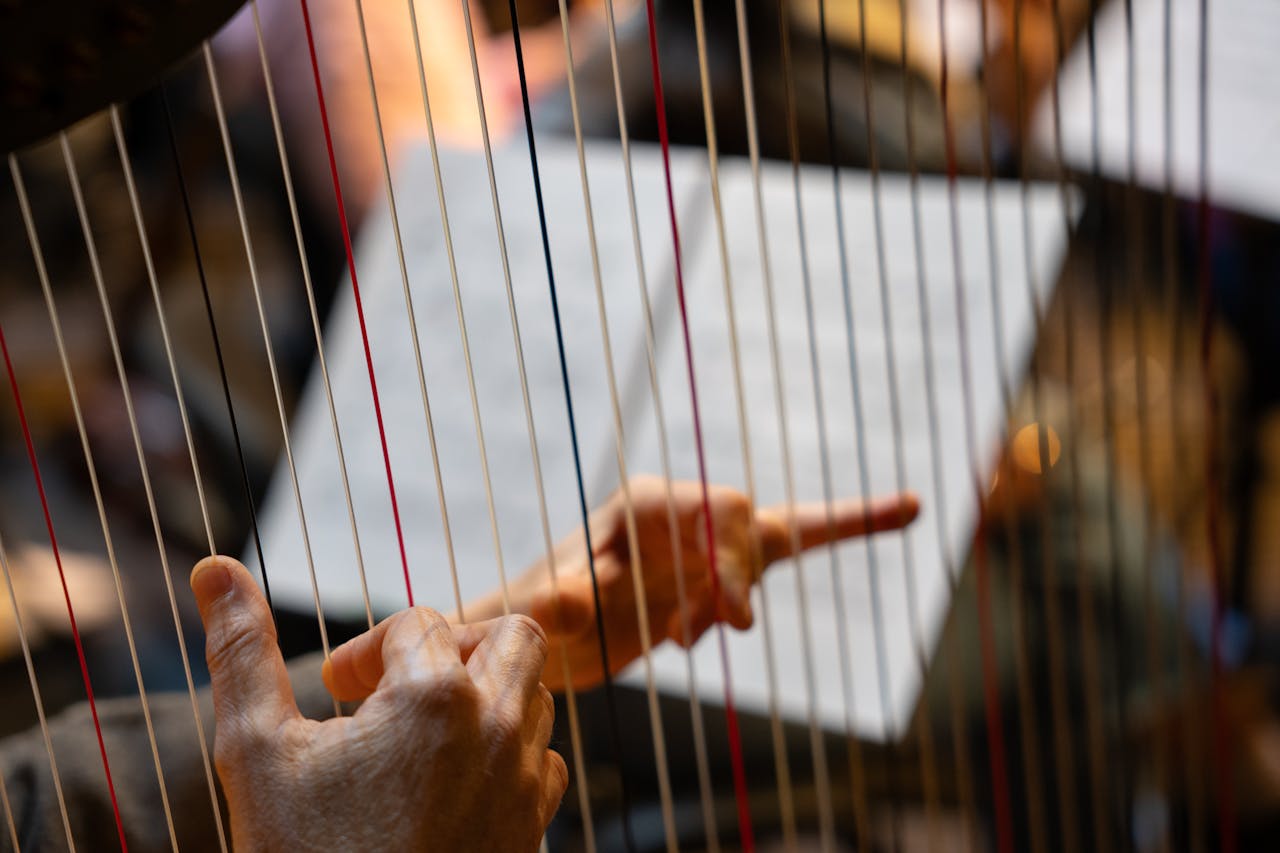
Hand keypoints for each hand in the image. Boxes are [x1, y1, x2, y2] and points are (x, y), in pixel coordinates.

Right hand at [192, 555, 565, 851]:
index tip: (334, 689)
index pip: (419, 622)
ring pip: (534, 696)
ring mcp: (524, 782)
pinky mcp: (534, 829)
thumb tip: (213, 568)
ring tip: (417, 736)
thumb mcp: (255, 752)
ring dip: (483, 697)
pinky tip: (450, 783)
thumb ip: (239, 651)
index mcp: (436, 696)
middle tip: (400, 687)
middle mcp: (498, 729)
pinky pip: (544, 762)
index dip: (369, 649)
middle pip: (510, 637)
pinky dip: (507, 753)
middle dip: (455, 647)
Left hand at [490, 477, 918, 691]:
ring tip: (675, 635)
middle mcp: (682, 512)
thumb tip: (573, 595)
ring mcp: (707, 541)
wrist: (547, 638)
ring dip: (734, 603)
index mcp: (643, 505)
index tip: (732, 619)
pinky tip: (907, 509)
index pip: (710, 511)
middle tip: (716, 629)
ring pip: (763, 555)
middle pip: (744, 522)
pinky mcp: (725, 572)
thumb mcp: (538, 614)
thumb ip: (554, 602)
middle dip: (741, 576)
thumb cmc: (535, 614)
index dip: (729, 562)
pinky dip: (852, 526)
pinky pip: (800, 542)